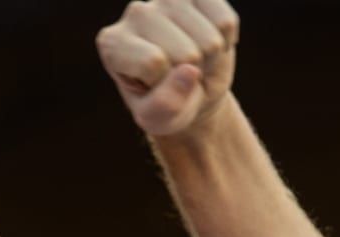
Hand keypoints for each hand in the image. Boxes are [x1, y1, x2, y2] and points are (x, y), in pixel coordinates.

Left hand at [96, 0, 239, 136]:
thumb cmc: (167, 105)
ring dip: (210, 60)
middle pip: (186, 54)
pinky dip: (227, 42)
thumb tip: (189, 71)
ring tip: (194, 63)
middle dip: (191, 74)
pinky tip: (209, 43)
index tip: (157, 87)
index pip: (153, 62)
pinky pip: (226, 22)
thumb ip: (164, 105)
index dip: (165, 86)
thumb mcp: (157, 119)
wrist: (191, 89)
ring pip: (210, 40)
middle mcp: (136, 13)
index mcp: (113, 43)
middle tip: (180, 77)